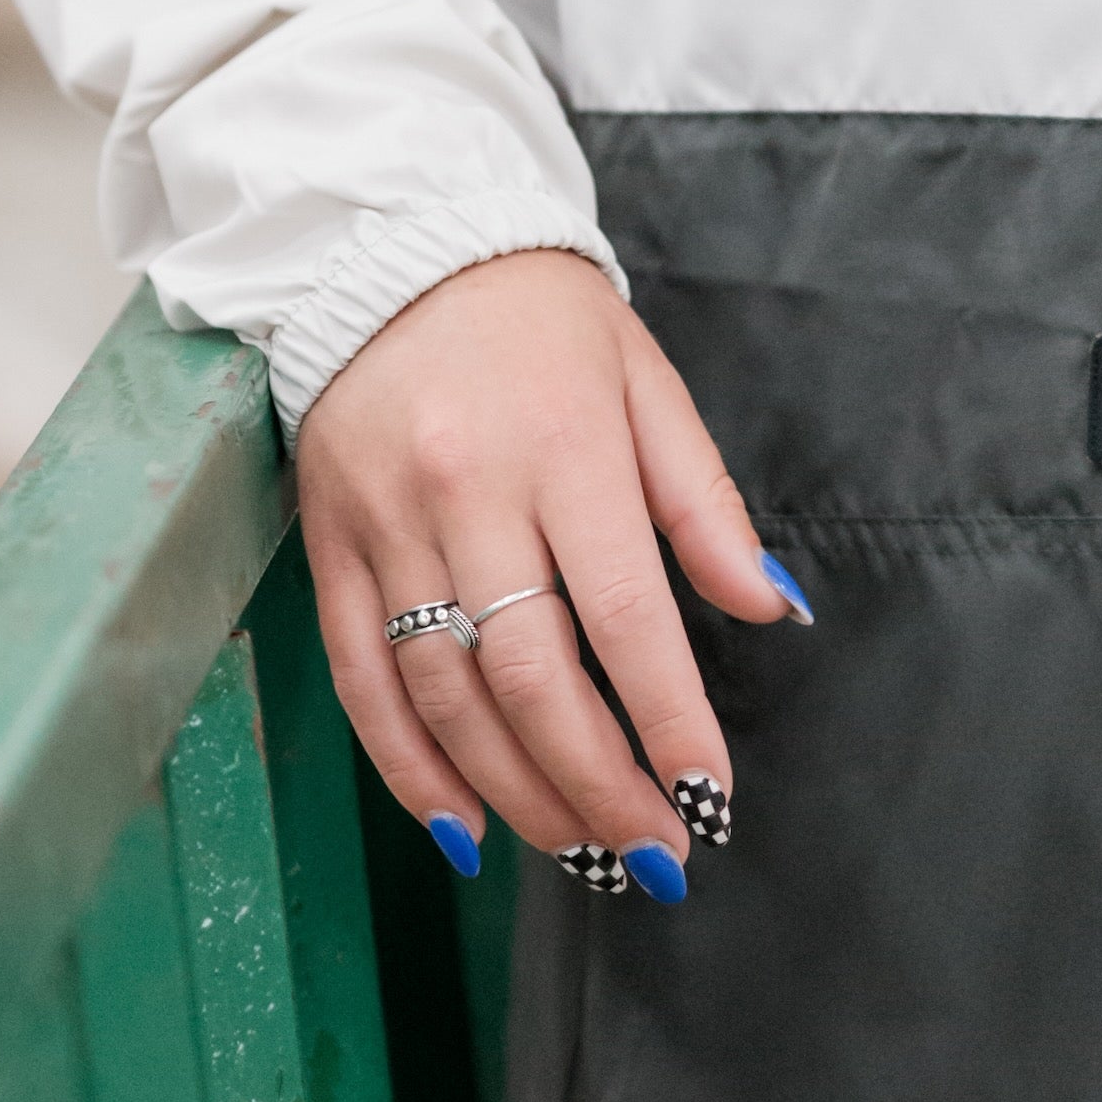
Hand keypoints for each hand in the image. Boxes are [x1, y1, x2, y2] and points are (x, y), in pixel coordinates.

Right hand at [293, 249, 801, 886]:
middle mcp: (471, 496)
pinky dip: (409, 768)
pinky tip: (462, 827)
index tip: (709, 796)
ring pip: (448, 696)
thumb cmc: (541, 319)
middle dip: (599, 785)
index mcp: (566, 450)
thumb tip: (772, 606)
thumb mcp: (646, 382)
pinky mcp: (329, 548)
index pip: (627, 616)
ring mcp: (389, 527)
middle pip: (533, 678)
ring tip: (580, 850)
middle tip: (652, 855)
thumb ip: (704, 504)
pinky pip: (364, 679)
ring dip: (517, 793)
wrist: (393, 246)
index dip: (669, 721)